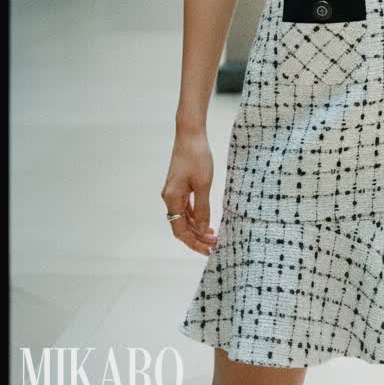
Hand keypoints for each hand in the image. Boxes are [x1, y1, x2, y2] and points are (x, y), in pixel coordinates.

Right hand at [161, 128, 217, 255]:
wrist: (190, 134)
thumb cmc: (197, 156)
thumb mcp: (204, 184)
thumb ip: (202, 208)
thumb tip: (202, 228)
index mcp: (172, 199)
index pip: (180, 231)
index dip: (193, 243)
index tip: (208, 250)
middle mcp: (169, 197)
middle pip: (180, 226)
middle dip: (196, 238)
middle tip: (213, 245)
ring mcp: (173, 192)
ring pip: (183, 217)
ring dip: (196, 228)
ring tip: (212, 235)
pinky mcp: (178, 185)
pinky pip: (185, 207)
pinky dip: (194, 216)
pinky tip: (205, 220)